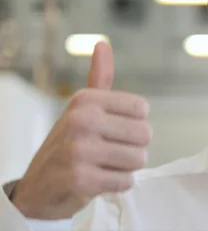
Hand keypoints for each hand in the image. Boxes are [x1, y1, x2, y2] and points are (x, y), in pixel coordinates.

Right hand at [10, 42, 152, 219]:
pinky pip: (125, 181)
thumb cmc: (70, 144)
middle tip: (108, 152)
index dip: (133, 125)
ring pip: (138, 159)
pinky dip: (117, 184)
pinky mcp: (81, 179)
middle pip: (145, 135)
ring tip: (104, 166)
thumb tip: (103, 44)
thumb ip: (99, 78)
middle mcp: (81, 121)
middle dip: (133, 148)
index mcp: (85, 100)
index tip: (112, 131)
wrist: (39, 186)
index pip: (141, 109)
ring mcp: (80, 150)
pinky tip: (99, 181)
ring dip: (126, 167)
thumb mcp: (82, 108)